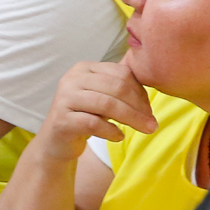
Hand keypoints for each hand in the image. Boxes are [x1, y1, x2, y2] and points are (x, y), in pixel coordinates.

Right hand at [35, 58, 156, 163]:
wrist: (56, 141)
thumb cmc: (85, 117)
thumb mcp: (103, 98)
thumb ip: (121, 89)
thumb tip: (151, 93)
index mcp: (84, 68)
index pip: (121, 73)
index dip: (140, 92)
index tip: (150, 110)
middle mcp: (72, 79)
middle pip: (116, 88)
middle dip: (139, 107)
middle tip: (152, 123)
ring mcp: (64, 98)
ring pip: (106, 104)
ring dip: (131, 119)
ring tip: (145, 130)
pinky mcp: (61, 120)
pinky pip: (93, 123)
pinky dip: (111, 131)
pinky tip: (119, 137)